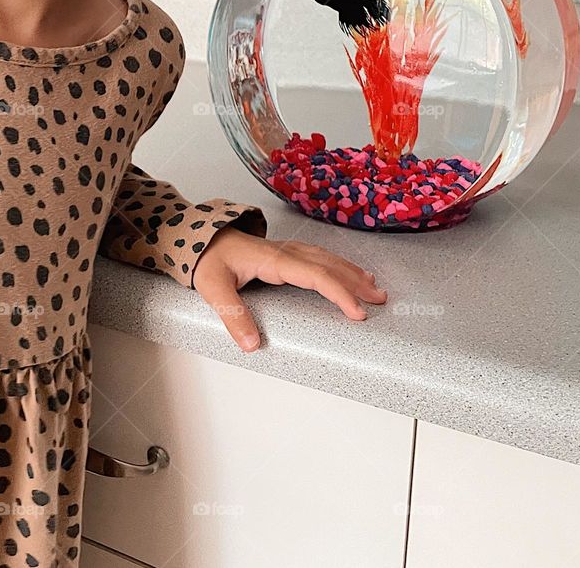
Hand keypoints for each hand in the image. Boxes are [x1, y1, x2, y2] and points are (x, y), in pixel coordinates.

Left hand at [192, 227, 386, 352]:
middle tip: (380, 300)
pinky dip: (338, 265)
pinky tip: (347, 272)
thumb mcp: (213, 289)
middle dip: (356, 282)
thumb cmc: (207, 259)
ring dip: (351, 272)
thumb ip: (233, 316)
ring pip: (327, 258)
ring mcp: (286, 250)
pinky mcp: (284, 253)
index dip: (339, 293)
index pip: (315, 275)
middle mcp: (285, 252)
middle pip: (329, 265)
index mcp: (274, 260)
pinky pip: (318, 257)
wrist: (199, 235)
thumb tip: (252, 344)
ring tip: (374, 287)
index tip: (357, 312)